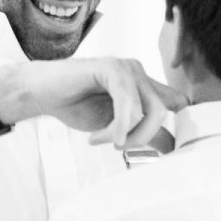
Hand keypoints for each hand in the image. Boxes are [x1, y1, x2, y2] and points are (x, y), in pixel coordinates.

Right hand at [0, 58, 189, 149]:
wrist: (42, 93)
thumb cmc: (77, 105)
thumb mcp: (118, 126)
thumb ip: (144, 132)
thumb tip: (172, 147)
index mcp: (144, 85)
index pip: (177, 102)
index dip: (176, 125)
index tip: (162, 152)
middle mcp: (140, 73)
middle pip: (164, 112)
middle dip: (143, 138)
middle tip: (118, 147)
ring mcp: (127, 68)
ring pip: (148, 110)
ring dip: (126, 135)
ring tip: (103, 140)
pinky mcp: (111, 68)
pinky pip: (128, 103)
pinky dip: (116, 126)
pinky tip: (98, 136)